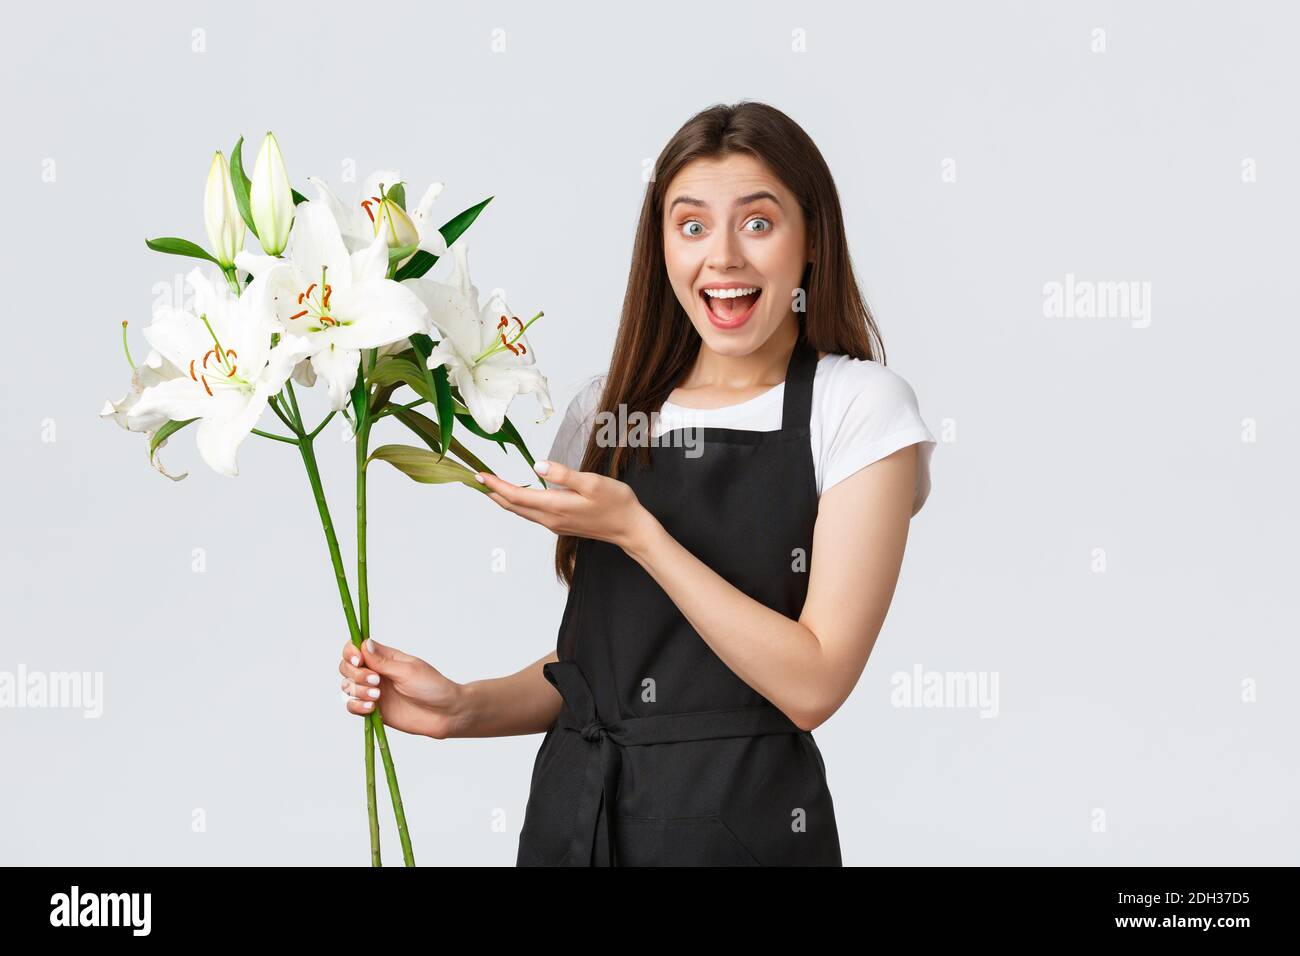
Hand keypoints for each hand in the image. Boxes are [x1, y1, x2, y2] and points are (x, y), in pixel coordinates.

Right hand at [338, 637, 465, 738]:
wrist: (445, 713)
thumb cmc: (432, 687)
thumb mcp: (408, 671)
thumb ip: (383, 662)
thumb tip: (364, 644)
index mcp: (385, 658)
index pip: (357, 648)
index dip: (351, 652)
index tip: (357, 660)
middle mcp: (376, 673)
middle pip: (347, 667)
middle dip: (356, 674)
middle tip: (376, 681)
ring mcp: (373, 692)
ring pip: (348, 687)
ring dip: (358, 690)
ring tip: (378, 697)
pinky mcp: (374, 710)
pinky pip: (352, 706)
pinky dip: (356, 705)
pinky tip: (371, 708)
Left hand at [477, 459, 655, 551]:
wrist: (629, 528)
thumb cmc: (615, 502)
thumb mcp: (592, 482)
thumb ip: (563, 474)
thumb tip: (538, 465)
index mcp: (555, 506)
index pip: (516, 495)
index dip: (496, 485)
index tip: (479, 474)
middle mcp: (550, 518)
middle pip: (513, 506)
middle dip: (493, 492)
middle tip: (476, 479)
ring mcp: (555, 523)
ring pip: (521, 511)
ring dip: (504, 499)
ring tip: (490, 487)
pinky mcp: (561, 524)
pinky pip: (531, 514)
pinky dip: (518, 504)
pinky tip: (517, 497)